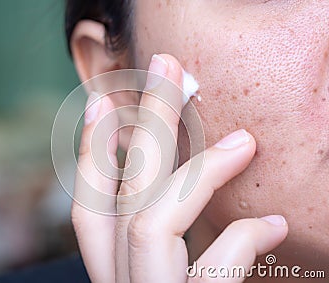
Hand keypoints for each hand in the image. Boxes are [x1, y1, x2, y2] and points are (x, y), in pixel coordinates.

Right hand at [72, 54, 287, 282]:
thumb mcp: (167, 276)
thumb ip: (170, 243)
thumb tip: (201, 190)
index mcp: (113, 275)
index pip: (89, 211)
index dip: (91, 155)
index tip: (100, 102)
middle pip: (122, 196)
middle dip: (146, 124)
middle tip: (168, 69)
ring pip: (149, 222)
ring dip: (200, 171)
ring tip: (244, 142)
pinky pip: (211, 270)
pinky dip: (243, 239)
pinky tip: (271, 226)